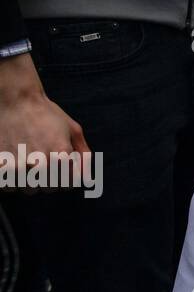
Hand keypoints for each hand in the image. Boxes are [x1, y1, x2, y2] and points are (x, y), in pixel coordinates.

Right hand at [0, 53, 90, 189]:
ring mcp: (18, 166)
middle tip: (43, 161)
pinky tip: (14, 161)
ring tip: (27, 160)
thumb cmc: (45, 114)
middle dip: (49, 178)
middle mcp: (40, 163)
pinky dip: (10, 178)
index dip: (66, 175)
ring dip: (28, 180)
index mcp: (61, 155)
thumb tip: (87, 177)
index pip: (68, 184)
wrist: (16, 102)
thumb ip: (83, 154)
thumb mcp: (73, 129)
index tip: (61, 166)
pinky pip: (8, 185)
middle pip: (48, 189)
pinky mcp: (0, 166)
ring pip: (27, 189)